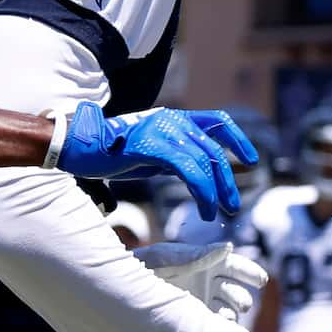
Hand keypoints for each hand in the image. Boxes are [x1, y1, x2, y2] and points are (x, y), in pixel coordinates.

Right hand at [52, 105, 257, 218]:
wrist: (79, 148)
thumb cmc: (114, 153)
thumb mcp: (154, 151)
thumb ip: (178, 155)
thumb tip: (202, 174)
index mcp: (175, 118)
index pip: (217, 121)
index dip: (238, 139)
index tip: (252, 159)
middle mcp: (172, 121)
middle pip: (213, 151)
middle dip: (226, 182)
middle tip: (234, 206)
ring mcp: (162, 131)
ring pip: (203, 162)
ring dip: (214, 193)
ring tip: (215, 214)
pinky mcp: (152, 146)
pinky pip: (189, 170)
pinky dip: (202, 192)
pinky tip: (205, 209)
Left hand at [133, 241, 267, 320]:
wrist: (116, 294)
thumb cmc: (140, 268)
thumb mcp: (165, 257)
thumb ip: (197, 255)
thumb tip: (229, 247)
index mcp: (207, 263)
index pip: (238, 267)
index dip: (251, 273)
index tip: (260, 280)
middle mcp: (209, 284)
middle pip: (238, 292)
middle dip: (241, 298)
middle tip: (240, 303)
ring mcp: (204, 303)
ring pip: (231, 310)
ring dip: (232, 313)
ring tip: (223, 316)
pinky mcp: (196, 321)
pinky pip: (218, 326)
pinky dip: (222, 327)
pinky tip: (217, 327)